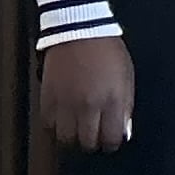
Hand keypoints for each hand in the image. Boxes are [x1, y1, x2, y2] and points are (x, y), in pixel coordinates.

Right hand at [40, 37, 135, 153]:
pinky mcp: (47, 98)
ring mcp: (65, 104)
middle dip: (93, 143)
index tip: (110, 141)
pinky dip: (55, 126)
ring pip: (65, 139)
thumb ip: (125, 106)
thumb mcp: (127, 77)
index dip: (111, 143)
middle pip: (87, 143)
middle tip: (94, 135)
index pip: (111, 139)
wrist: (80, 30)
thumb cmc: (108, 52)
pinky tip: (63, 118)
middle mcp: (88, 106)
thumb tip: (123, 130)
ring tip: (77, 128)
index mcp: (112, 100)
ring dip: (72, 137)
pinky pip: (48, 125)